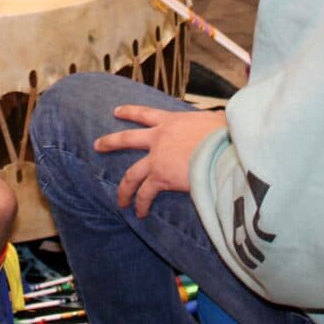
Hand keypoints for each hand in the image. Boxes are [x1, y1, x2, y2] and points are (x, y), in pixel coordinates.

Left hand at [94, 105, 226, 218]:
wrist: (224, 147)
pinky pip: (146, 193)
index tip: (116, 111)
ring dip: (124, 188)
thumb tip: (221, 126)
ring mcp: (157, 157)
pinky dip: (141, 204)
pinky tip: (140, 212)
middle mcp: (159, 137)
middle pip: (127, 139)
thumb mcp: (215, 119)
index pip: (146, 113)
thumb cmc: (226, 132)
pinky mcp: (161, 177)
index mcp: (172, 120)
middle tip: (98, 145)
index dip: (130, 112)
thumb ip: (208, 124)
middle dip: (110, 142)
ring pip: (132, 174)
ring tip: (120, 200)